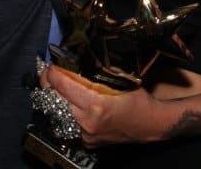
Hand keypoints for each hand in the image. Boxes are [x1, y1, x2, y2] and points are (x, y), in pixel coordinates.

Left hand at [41, 64, 160, 147]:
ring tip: (58, 86)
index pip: (63, 85)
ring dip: (57, 98)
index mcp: (96, 104)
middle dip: (49, 85)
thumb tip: (77, 58)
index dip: (53, 73)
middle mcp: (87, 121)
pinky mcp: (87, 141)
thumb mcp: (120, 79)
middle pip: (55, 99)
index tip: (51, 65)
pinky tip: (72, 103)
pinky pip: (70, 123)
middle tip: (49, 73)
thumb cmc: (139, 100)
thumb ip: (98, 71)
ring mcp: (86, 134)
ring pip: (59, 112)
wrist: (150, 125)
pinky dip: (69, 112)